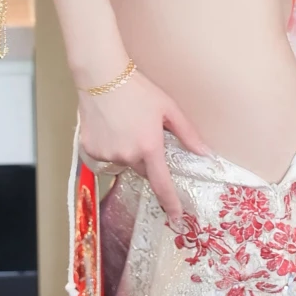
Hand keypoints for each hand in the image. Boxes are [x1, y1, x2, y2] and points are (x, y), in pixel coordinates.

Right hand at [77, 70, 208, 227]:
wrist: (101, 77)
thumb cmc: (137, 90)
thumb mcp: (168, 108)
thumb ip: (187, 133)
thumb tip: (204, 153)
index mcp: (149, 147)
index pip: (162, 184)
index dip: (170, 203)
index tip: (176, 218)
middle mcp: (127, 155)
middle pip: (142, 169)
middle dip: (146, 157)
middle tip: (142, 132)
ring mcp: (107, 154)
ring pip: (123, 162)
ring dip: (126, 151)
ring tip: (123, 125)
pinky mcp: (90, 149)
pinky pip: (105, 155)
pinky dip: (109, 146)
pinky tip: (109, 126)